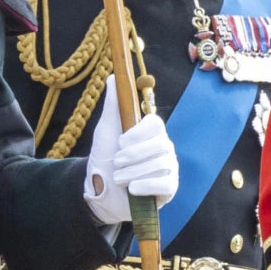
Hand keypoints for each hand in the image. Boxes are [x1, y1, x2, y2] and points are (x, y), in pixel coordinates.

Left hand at [84, 75, 177, 224]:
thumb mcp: (105, 130)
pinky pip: (165, 183)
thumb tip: (114, 76)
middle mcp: (164, 147)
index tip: (121, 141)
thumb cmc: (105, 158)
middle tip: (116, 162)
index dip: (138, 133)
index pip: (156, 124)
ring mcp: (169, 167)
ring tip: (118, 178)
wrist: (101, 192)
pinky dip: (146, 185)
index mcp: (151, 132)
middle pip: (159, 144)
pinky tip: (132, 189)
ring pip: (160, 164)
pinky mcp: (170, 188)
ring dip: (133, 172)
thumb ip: (113, 104)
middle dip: (133, 155)